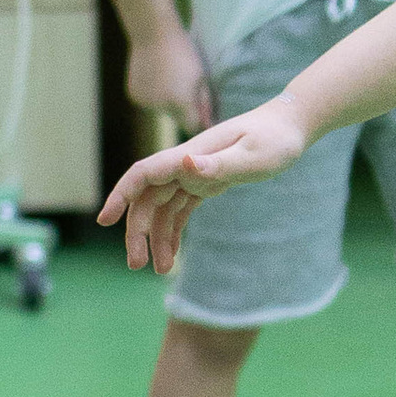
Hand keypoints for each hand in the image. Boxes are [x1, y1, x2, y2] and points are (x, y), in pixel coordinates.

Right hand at [98, 95, 308, 271]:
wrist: (290, 126)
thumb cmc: (276, 139)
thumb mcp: (253, 155)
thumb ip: (219, 164)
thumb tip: (185, 162)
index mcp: (190, 154)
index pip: (144, 174)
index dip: (121, 195)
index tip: (105, 220)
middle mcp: (185, 164)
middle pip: (147, 198)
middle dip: (137, 231)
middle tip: (136, 265)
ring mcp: (193, 174)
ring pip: (161, 208)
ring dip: (154, 237)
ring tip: (159, 270)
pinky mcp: (205, 183)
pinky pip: (179, 210)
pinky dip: (172, 232)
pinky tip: (171, 257)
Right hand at [124, 21, 213, 134]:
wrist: (153, 34)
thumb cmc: (184, 52)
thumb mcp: (202, 77)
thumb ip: (204, 103)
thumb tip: (208, 123)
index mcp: (180, 103)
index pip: (193, 126)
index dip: (199, 121)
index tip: (203, 112)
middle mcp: (160, 107)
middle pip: (176, 119)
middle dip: (183, 110)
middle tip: (185, 86)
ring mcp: (145, 102)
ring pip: (161, 111)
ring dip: (167, 102)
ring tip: (169, 79)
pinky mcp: (134, 96)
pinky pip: (148, 102)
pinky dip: (153, 96)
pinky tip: (156, 77)